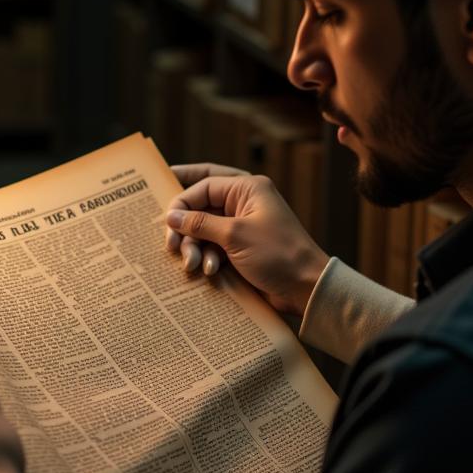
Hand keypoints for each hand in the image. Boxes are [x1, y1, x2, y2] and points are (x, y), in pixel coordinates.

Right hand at [165, 167, 328, 316]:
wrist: (305, 288)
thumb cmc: (278, 254)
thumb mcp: (234, 235)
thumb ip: (200, 223)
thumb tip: (171, 216)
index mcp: (248, 189)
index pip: (204, 184)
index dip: (182, 200)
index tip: (166, 219)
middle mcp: (244, 204)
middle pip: (201, 208)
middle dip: (186, 228)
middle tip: (172, 245)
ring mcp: (242, 227)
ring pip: (204, 230)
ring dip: (195, 247)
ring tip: (192, 264)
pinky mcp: (241, 248)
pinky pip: (213, 247)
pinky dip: (207, 258)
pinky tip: (209, 271)